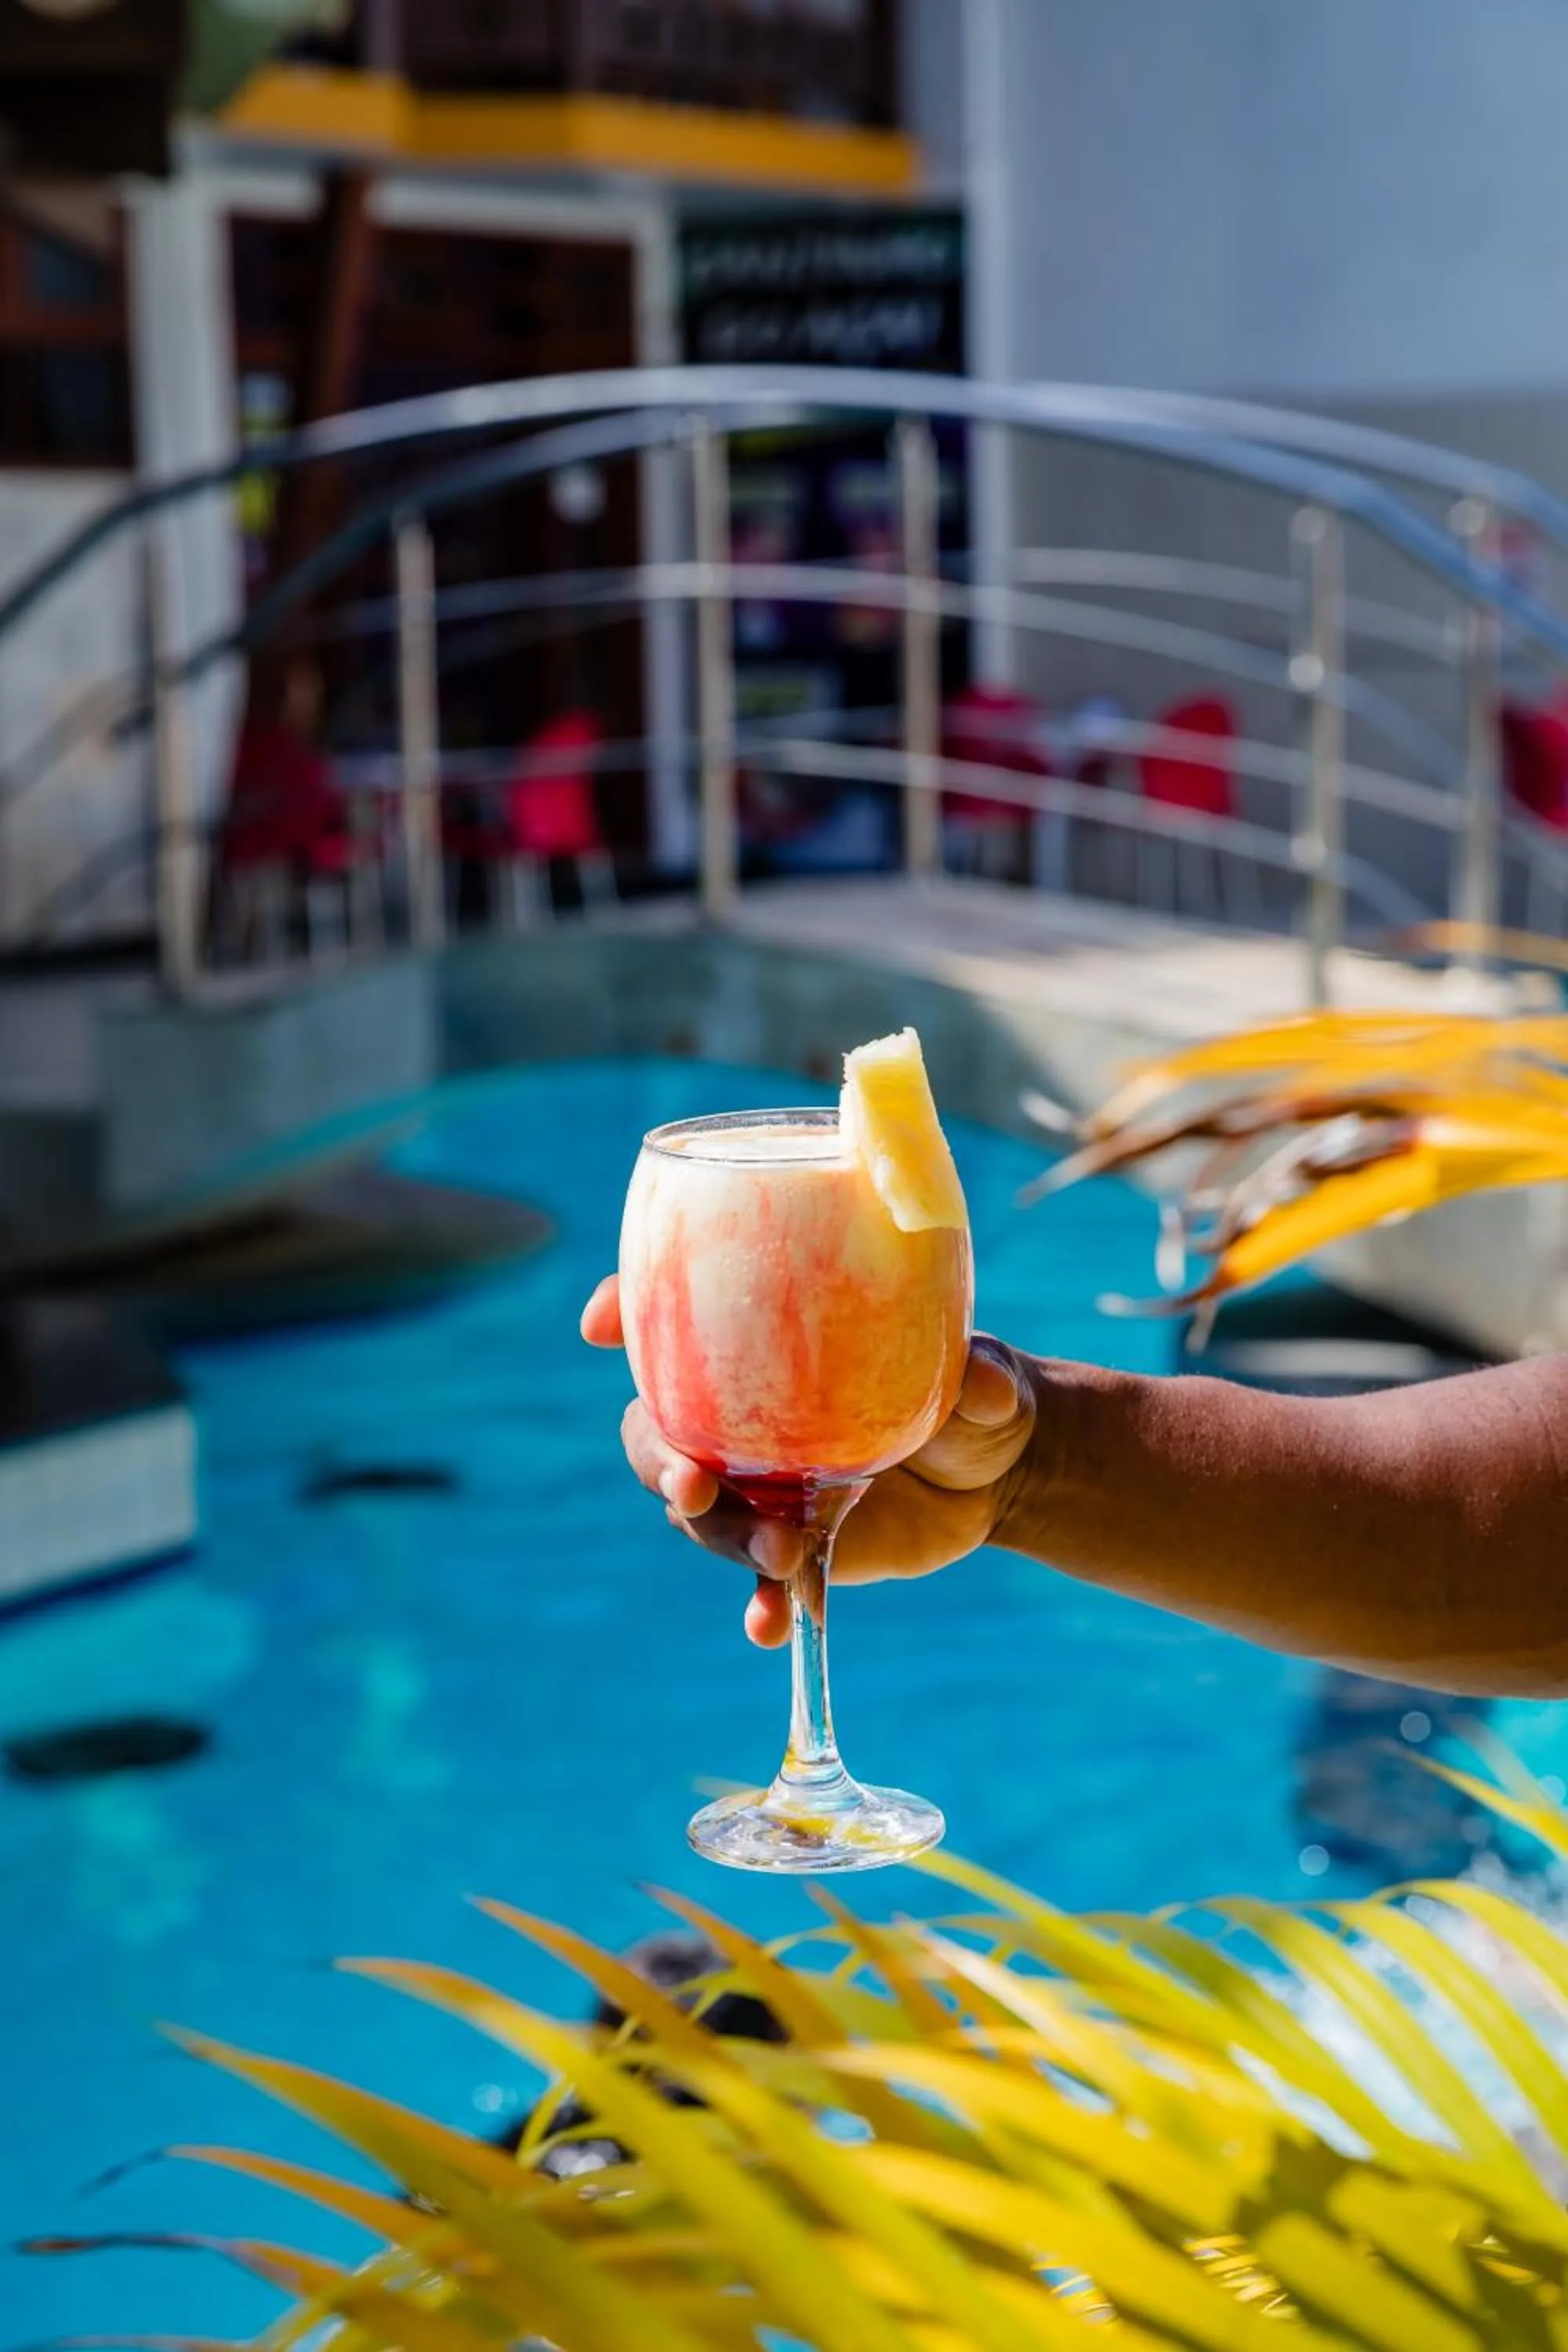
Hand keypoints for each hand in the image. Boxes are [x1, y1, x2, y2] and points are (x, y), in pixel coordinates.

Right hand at [581, 1275, 1037, 1647]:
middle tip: (690, 1484)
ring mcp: (764, 1490)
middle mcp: (748, 1421)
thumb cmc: (978, 1396)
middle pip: (659, 1434)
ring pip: (703, 1516)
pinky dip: (762, 1608)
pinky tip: (771, 1628)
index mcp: (770, 1356)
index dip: (622, 1314)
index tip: (598, 1325)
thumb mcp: (984, 1377)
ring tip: (784, 1556)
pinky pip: (761, 1584)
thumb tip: (978, 1383)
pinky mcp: (796, 1550)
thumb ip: (978, 1379)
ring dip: (728, 1538)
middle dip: (657, 1459)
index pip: (674, 1323)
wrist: (1003, 1474)